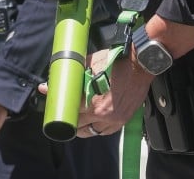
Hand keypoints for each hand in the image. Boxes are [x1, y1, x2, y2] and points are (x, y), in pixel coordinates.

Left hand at [37, 48, 153, 137]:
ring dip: (83, 127)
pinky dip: (98, 128)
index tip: (53, 105)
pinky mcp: (124, 119)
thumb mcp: (90, 63)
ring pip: (92, 132)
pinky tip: (94, 121)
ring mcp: (115, 119)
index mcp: (93, 102)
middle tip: (65, 113)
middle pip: (79, 127)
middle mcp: (103, 115)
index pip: (69, 112)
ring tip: (78, 119)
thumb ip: (73, 74)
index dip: (59, 110)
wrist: (141, 63)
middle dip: (69, 121)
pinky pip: (106, 132)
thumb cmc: (116, 60)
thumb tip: (53, 81)